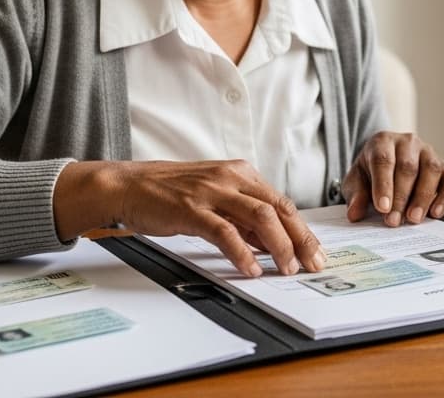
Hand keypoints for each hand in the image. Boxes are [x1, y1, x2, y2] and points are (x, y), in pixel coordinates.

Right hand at [53, 159, 326, 278]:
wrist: (128, 185)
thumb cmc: (171, 194)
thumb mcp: (215, 199)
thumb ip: (242, 218)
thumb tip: (271, 243)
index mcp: (241, 174)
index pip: (282, 203)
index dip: (302, 229)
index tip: (314, 252)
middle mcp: (231, 178)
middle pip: (279, 208)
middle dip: (300, 239)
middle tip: (312, 263)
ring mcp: (212, 191)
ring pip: (259, 216)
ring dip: (278, 246)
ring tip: (287, 268)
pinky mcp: (191, 208)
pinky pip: (224, 231)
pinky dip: (241, 252)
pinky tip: (250, 268)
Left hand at [342, 131, 443, 225]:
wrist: (385, 165)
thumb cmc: (370, 173)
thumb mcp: (355, 182)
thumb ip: (355, 195)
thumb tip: (355, 214)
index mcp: (382, 141)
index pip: (383, 160)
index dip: (383, 185)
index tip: (382, 208)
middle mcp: (407, 142)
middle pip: (408, 168)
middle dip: (401, 197)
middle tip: (394, 221)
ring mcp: (428, 152)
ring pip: (431, 170)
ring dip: (423, 197)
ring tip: (413, 219)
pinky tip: (435, 213)